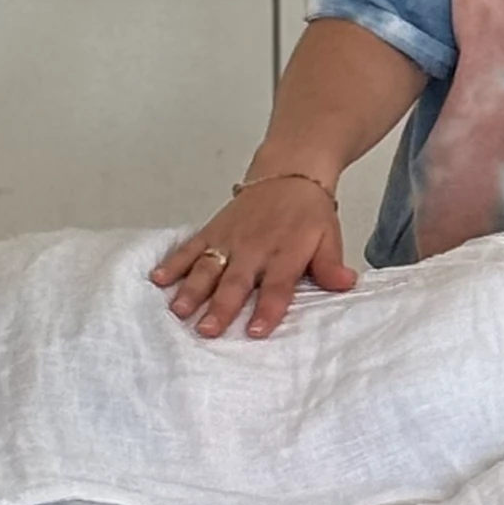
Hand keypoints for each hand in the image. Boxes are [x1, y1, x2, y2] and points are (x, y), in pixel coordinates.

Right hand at [149, 178, 355, 338]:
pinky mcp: (212, 230)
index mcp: (287, 253)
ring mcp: (230, 239)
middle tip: (206, 331)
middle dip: (221, 307)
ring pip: (208, 266)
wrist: (290, 173)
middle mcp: (255, 248)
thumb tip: (346, 284)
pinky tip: (157, 279)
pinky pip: (190, 247)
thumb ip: (331, 264)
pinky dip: (173, 262)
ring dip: (192, 289)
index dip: (268, 308)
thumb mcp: (329, 236)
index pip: (278, 285)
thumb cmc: (309, 213)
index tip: (256, 331)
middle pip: (236, 281)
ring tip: (179, 311)